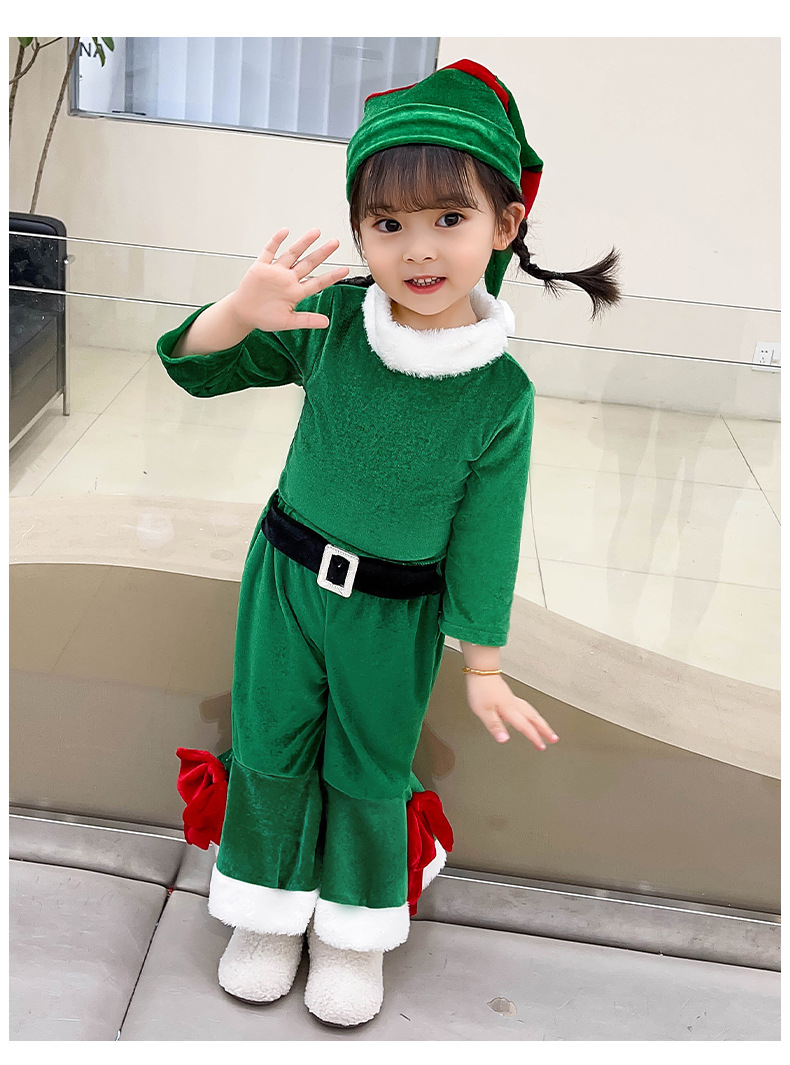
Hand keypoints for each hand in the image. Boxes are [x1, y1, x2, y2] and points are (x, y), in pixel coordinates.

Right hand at [229, 227, 349, 332]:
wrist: (244, 314)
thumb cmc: (264, 317)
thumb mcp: (288, 322)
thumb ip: (307, 320)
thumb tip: (326, 322)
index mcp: (296, 292)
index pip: (317, 282)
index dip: (331, 276)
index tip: (345, 270)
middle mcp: (288, 279)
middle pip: (308, 263)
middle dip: (322, 253)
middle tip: (335, 243)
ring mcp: (275, 272)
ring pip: (292, 254)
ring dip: (304, 243)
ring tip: (316, 232)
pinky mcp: (261, 267)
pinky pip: (269, 251)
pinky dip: (276, 241)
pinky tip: (285, 232)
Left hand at [465, 674, 558, 749]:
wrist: (480, 671)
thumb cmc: (480, 689)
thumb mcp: (483, 711)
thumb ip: (495, 726)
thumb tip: (504, 739)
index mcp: (509, 710)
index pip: (525, 726)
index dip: (535, 737)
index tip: (542, 746)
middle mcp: (514, 704)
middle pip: (534, 718)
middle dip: (545, 729)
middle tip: (554, 738)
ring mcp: (512, 699)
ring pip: (532, 711)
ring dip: (540, 721)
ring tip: (547, 729)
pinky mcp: (509, 695)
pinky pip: (526, 707)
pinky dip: (532, 714)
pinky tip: (529, 716)